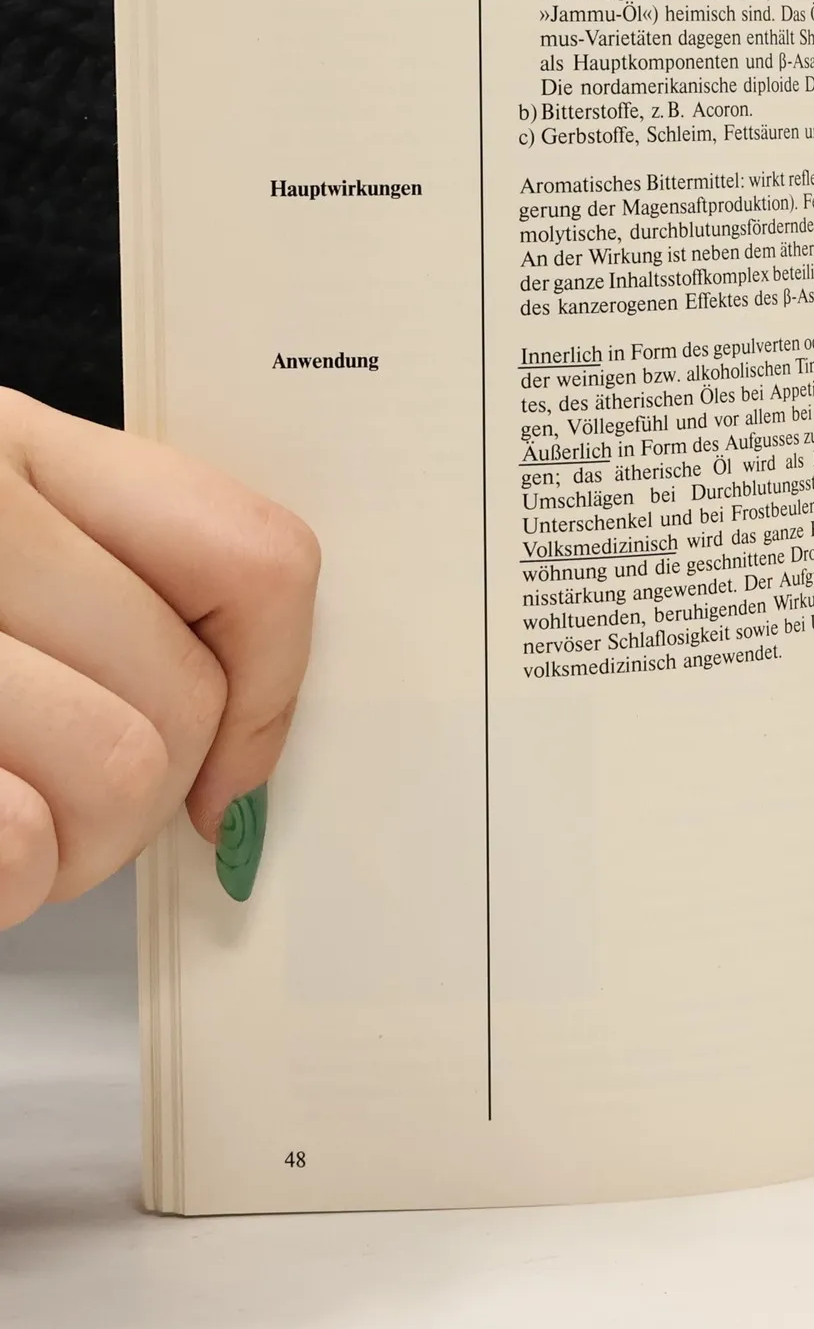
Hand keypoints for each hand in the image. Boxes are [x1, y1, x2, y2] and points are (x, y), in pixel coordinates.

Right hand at [0, 390, 318, 928]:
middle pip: (191, 688)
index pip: (253, 557)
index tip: (237, 765)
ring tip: (13, 827)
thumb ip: (114, 591)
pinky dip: (5, 883)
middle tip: (80, 813)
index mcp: (13, 446)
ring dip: (77, 848)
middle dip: (158, 792)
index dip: (272, 687)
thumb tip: (252, 737)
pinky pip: (16, 840)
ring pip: (122, 766)